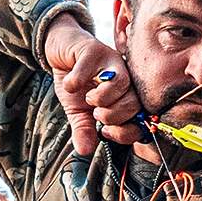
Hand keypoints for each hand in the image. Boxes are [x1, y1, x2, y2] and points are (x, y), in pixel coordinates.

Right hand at [46, 19, 142, 156]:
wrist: (61, 52)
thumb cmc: (77, 82)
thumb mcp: (78, 111)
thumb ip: (84, 130)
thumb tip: (83, 151)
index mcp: (126, 96)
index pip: (140, 119)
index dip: (126, 132)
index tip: (106, 132)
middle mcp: (125, 79)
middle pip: (134, 103)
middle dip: (113, 115)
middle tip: (96, 113)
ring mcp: (111, 61)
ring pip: (121, 83)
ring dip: (101, 98)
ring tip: (88, 99)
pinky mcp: (94, 49)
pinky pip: (91, 67)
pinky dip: (77, 80)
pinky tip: (70, 85)